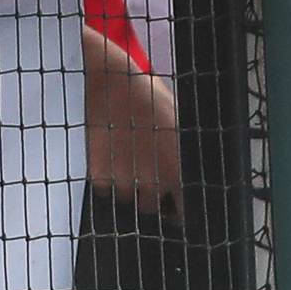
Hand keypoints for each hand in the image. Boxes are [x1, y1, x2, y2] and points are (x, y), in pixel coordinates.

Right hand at [83, 27, 185, 204]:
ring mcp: (125, 179)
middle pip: (151, 208)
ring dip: (126, 186)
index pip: (184, 209)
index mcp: (179, 167)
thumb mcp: (178, 122)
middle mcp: (154, 179)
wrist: (111, 80)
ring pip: (126, 200)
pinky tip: (109, 155)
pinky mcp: (100, 175)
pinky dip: (106, 178)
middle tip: (142, 171)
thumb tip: (190, 174)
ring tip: (124, 158)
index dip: (178, 209)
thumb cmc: (147, 96)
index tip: (171, 204)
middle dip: (148, 195)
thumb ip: (182, 154)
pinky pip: (104, 190)